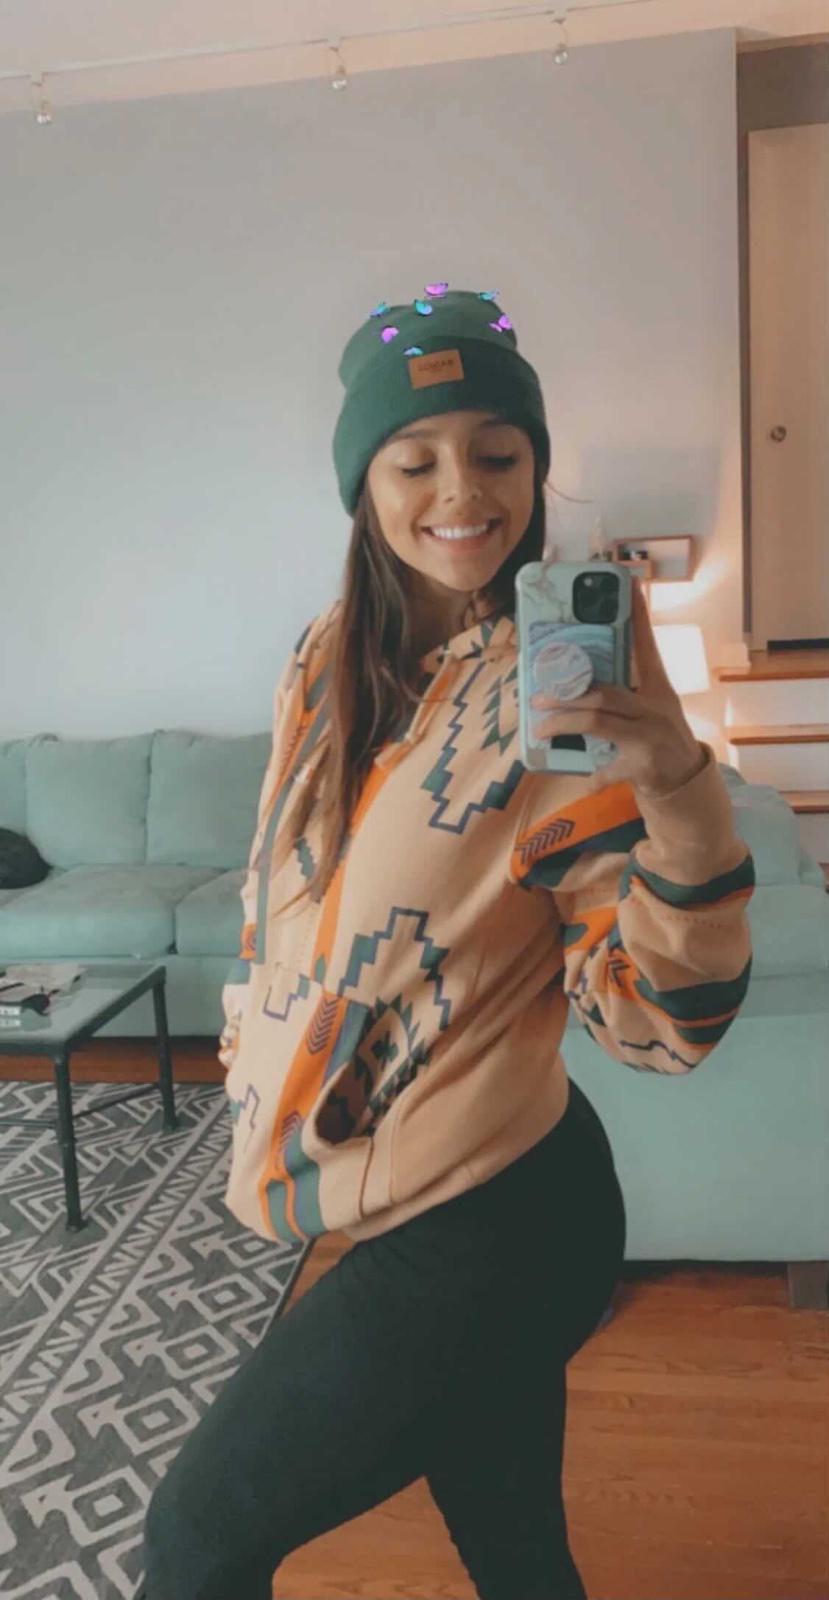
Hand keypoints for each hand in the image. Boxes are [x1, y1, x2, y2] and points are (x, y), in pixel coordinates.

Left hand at [529, 578, 707, 798]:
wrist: (687, 782)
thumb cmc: (658, 740)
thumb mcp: (651, 712)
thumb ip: (623, 697)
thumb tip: (575, 684)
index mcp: (659, 689)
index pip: (647, 646)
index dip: (638, 615)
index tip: (629, 584)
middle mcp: (656, 708)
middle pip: (605, 692)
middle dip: (567, 694)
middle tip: (538, 696)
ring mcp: (651, 736)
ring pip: (598, 722)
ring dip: (564, 725)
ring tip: (542, 730)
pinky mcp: (645, 765)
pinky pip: (606, 768)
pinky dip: (592, 775)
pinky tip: (585, 779)